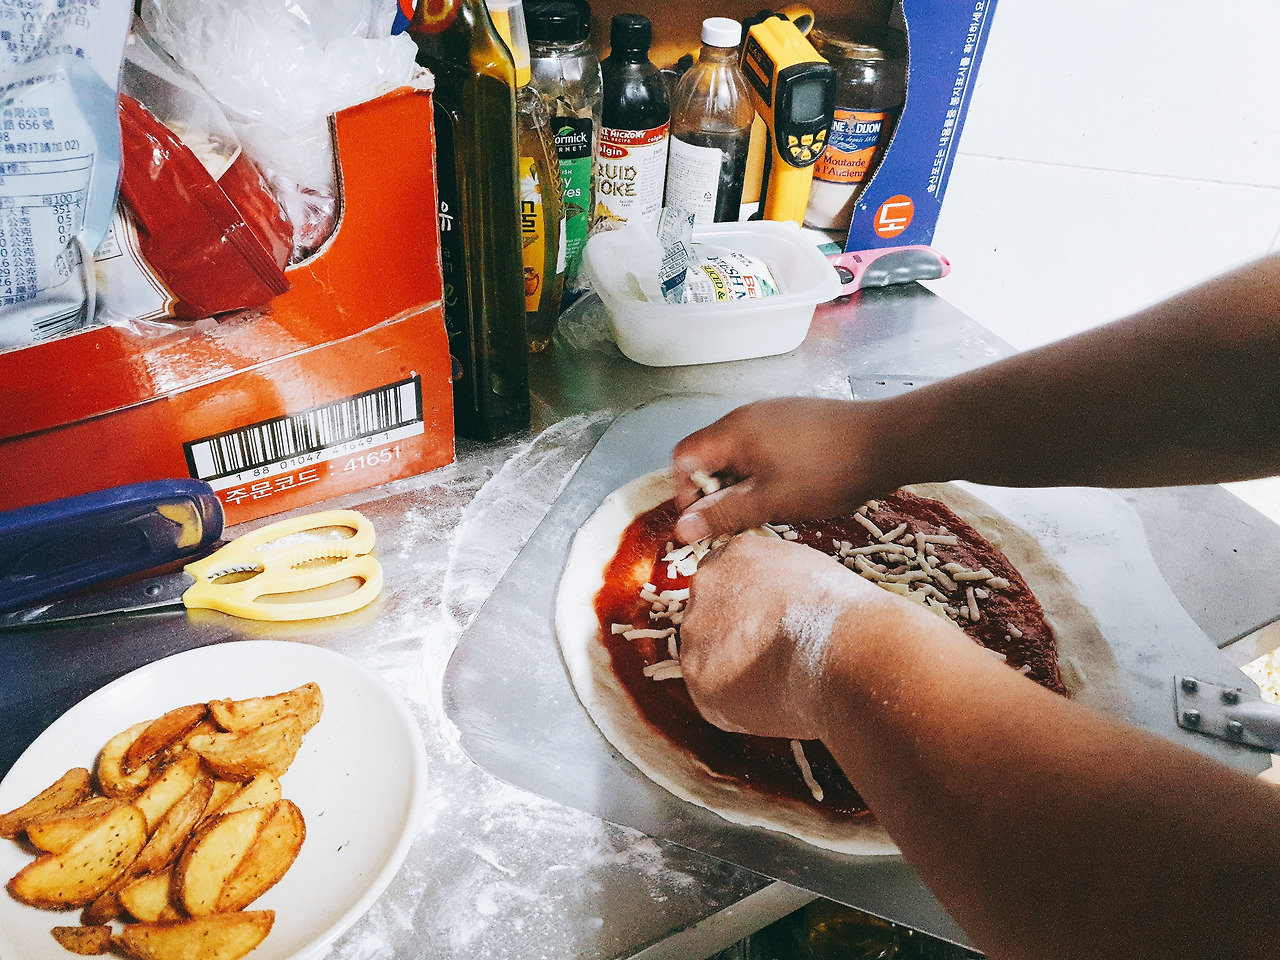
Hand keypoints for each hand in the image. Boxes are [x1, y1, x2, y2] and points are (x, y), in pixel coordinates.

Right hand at [670, 398, 888, 543]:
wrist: (888, 440)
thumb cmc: (828, 471)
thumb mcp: (770, 502)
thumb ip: (723, 515)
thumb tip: (682, 528)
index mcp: (733, 431)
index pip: (683, 457)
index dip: (685, 492)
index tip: (706, 520)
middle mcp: (747, 415)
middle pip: (709, 454)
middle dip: (715, 490)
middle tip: (740, 519)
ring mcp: (773, 414)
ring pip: (738, 452)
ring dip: (741, 483)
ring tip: (768, 507)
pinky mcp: (795, 419)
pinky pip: (762, 446)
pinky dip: (763, 470)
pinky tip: (790, 489)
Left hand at [679, 533, 908, 740]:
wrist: (842, 652)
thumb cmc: (843, 614)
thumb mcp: (808, 570)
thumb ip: (775, 581)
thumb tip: (776, 603)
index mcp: (735, 554)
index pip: (724, 581)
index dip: (744, 609)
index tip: (763, 627)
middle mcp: (706, 585)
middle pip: (708, 617)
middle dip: (731, 639)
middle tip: (769, 658)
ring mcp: (697, 632)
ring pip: (705, 658)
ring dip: (731, 673)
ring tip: (775, 681)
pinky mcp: (698, 677)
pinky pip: (711, 697)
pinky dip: (735, 705)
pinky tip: (768, 699)